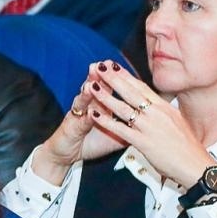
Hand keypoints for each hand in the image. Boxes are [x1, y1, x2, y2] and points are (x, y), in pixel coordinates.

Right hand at [33, 63, 125, 183]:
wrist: (67, 155)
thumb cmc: (90, 144)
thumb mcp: (115, 137)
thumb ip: (130, 128)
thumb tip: (149, 126)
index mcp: (102, 109)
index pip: (112, 91)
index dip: (119, 80)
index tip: (127, 68)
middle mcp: (90, 108)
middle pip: (99, 89)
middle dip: (105, 75)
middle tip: (108, 62)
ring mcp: (80, 113)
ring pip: (87, 95)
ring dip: (91, 82)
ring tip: (95, 70)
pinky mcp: (71, 123)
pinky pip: (80, 111)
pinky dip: (84, 102)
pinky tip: (87, 92)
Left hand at [83, 62, 215, 187]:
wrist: (196, 166)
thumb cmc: (187, 147)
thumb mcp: (177, 122)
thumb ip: (162, 111)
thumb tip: (154, 103)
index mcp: (165, 108)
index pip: (142, 87)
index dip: (126, 76)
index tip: (113, 66)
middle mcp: (157, 114)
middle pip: (131, 92)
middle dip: (113, 78)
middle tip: (99, 66)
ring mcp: (150, 127)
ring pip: (123, 108)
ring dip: (105, 96)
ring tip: (91, 86)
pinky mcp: (144, 142)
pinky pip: (121, 129)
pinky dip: (106, 121)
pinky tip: (93, 114)